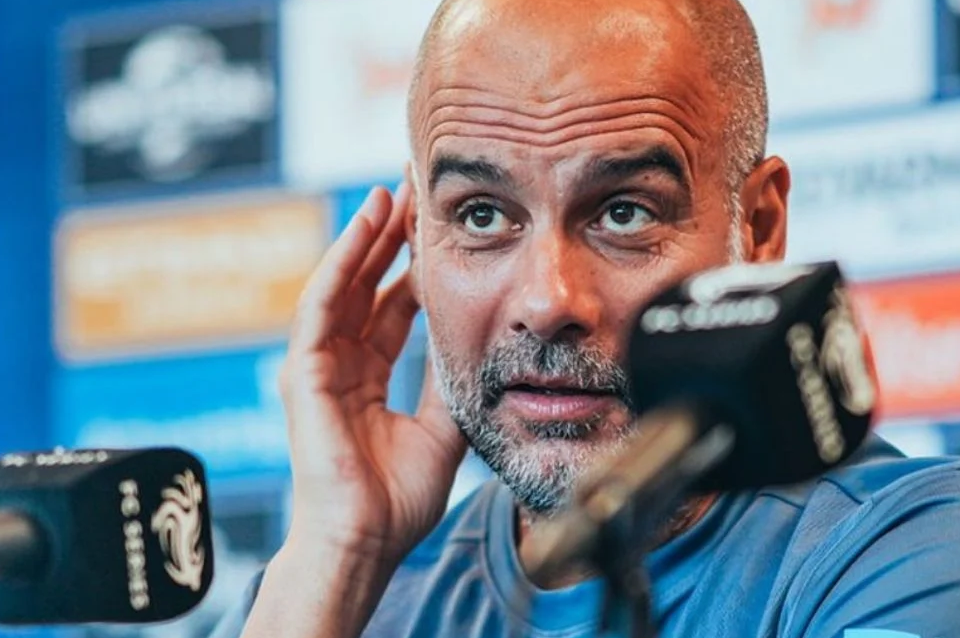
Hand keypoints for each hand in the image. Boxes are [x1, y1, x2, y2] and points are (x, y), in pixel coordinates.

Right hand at [278, 183, 465, 567]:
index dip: (414, 266)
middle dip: (390, 238)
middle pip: (366, 286)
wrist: (365, 541)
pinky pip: (321, 305)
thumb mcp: (440, 424)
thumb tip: (472, 335)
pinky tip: (365, 228)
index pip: (391, 306)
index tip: (440, 228)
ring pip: (341, 284)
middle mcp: (339, 363)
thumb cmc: (396, 498)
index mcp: (366, 376)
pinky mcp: (301, 371)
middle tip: (415, 191)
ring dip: (363, 237)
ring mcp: (316, 365)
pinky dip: (341, 263)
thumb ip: (447, 378)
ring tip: (390, 192)